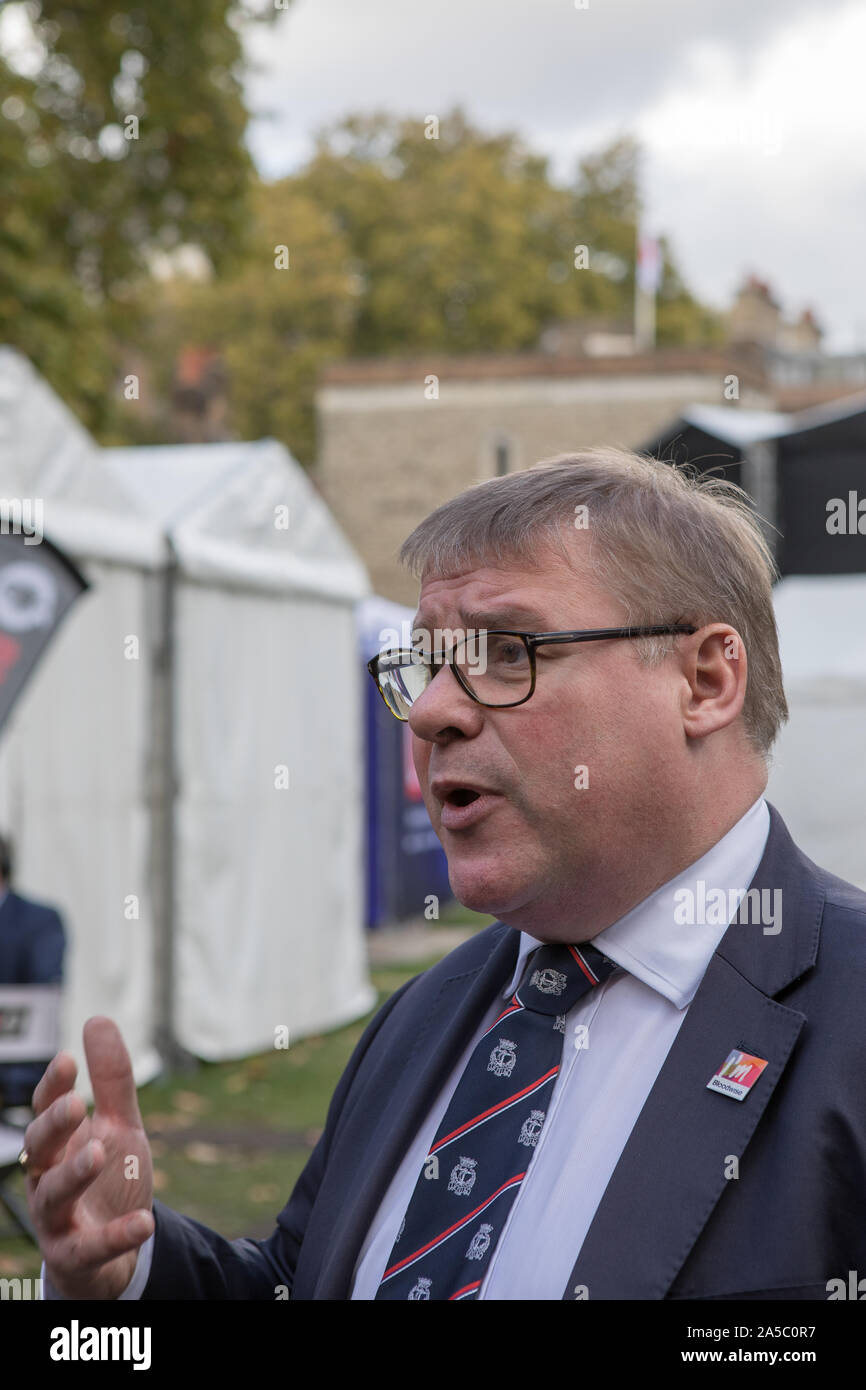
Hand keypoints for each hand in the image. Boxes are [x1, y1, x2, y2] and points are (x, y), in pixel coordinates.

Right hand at [23, 1016, 154, 1299]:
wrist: (113, 1250)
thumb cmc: (109, 1179)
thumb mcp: (119, 1126)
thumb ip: (111, 1080)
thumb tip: (96, 1018)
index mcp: (58, 1144)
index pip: (46, 1111)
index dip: (53, 1087)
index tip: (67, 1059)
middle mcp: (48, 1178)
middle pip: (40, 1149)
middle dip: (54, 1126)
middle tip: (75, 1105)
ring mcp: (57, 1219)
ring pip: (54, 1196)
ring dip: (74, 1174)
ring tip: (99, 1152)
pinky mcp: (76, 1255)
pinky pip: (92, 1248)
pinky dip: (117, 1235)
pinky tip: (144, 1222)